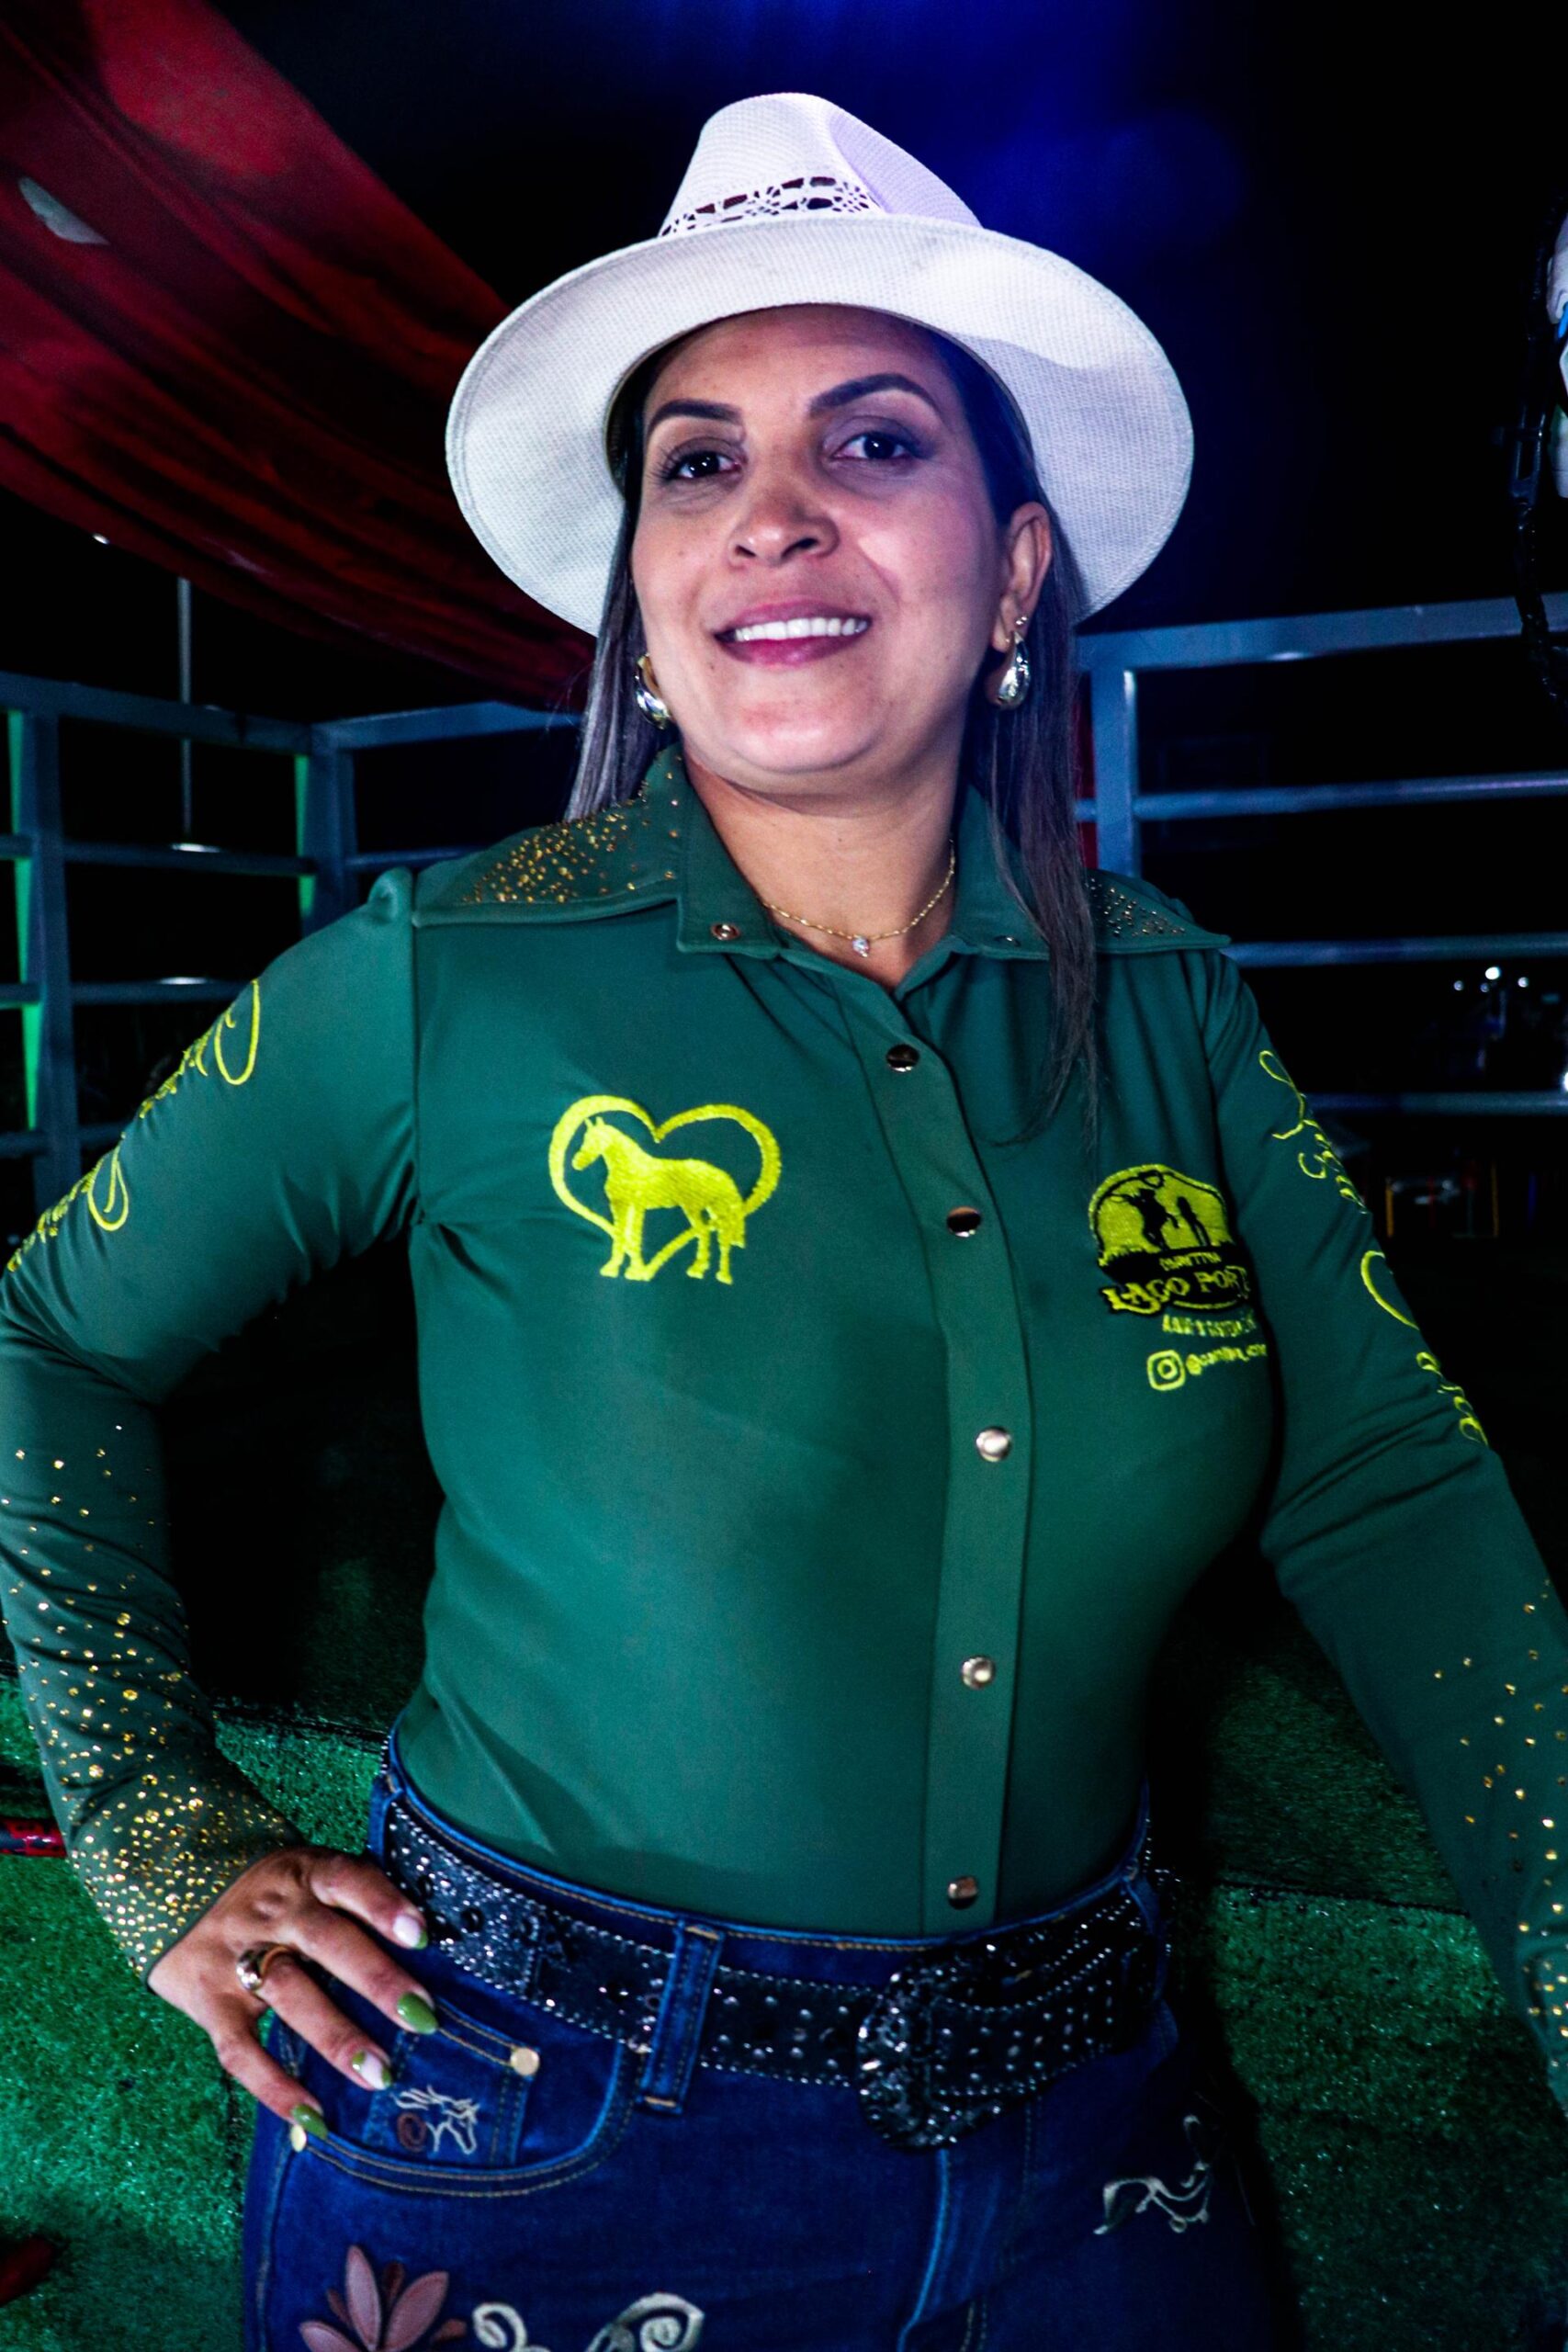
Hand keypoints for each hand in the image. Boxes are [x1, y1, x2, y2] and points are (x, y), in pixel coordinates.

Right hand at [146, 1844, 433, 2126]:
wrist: (171, 1885)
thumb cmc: (269, 1888)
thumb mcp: (306, 1872)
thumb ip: (353, 1897)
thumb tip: (426, 1939)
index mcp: (305, 1874)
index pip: (347, 1880)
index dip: (383, 1905)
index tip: (421, 1935)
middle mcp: (273, 1913)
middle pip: (326, 1942)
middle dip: (375, 1980)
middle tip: (422, 2018)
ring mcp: (237, 1959)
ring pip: (290, 1995)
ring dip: (336, 2036)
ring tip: (380, 2075)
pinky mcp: (211, 2004)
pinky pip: (241, 2051)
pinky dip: (275, 2087)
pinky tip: (314, 2116)